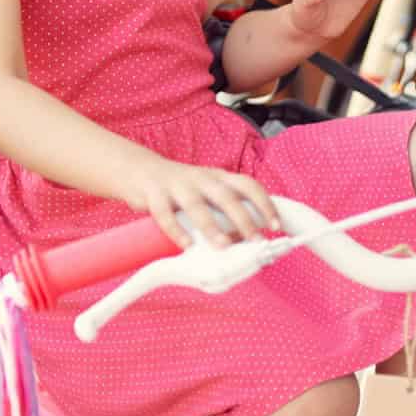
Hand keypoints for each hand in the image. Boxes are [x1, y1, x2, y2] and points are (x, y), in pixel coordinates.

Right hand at [125, 157, 279, 247]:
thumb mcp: (208, 192)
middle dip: (244, 219)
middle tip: (256, 240)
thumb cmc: (182, 188)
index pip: (248, 185)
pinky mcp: (154, 194)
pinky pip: (165, 214)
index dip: (265, 204)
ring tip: (223, 246)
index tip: (276, 225)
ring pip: (197, 205)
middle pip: (226, 197)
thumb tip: (246, 239)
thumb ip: (225, 212)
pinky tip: (186, 245)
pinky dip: (176, 230)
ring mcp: (177, 185)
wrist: (140, 170)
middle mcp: (201, 179)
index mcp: (219, 177)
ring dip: (211, 226)